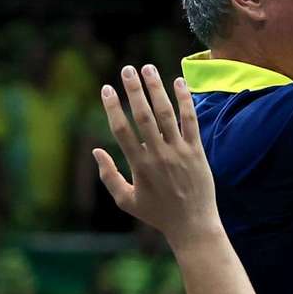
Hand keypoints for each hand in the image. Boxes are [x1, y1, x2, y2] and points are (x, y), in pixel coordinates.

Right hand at [94, 66, 218, 247]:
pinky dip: (185, 100)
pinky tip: (179, 82)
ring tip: (148, 68)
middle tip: (127, 69)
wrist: (193, 224)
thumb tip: (95, 151)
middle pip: (143, 115)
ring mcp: (179, 152)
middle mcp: (158, 155)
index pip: (121, 129)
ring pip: (166, 114)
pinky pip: (190, 121)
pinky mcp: (197, 151)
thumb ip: (109, 176)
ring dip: (156, 89)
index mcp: (139, 165)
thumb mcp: (127, 201)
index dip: (112, 107)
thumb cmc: (158, 214)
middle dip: (134, 90)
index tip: (106, 88)